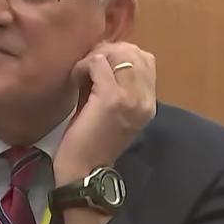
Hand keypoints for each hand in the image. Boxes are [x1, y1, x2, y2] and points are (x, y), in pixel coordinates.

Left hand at [53, 41, 155, 185]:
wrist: (83, 171)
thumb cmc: (92, 142)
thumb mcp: (112, 111)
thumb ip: (116, 85)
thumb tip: (103, 56)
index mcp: (149, 103)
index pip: (145, 59)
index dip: (120, 54)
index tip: (99, 65)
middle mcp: (145, 99)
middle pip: (133, 52)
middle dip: (107, 52)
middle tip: (87, 66)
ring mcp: (131, 98)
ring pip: (117, 54)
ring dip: (95, 57)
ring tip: (81, 74)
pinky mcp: (112, 99)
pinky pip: (98, 63)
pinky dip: (83, 66)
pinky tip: (75, 79)